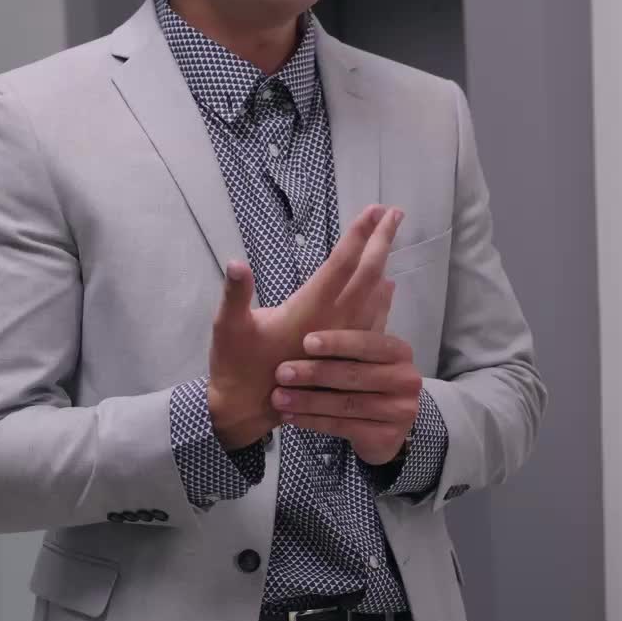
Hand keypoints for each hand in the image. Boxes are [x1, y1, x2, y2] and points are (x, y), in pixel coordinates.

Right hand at [206, 206, 402, 451]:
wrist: (248, 410)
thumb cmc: (235, 366)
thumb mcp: (227, 328)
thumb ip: (234, 295)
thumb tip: (236, 263)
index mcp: (308, 311)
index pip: (342, 264)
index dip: (359, 235)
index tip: (375, 210)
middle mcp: (333, 323)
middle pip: (367, 274)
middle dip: (381, 240)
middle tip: (394, 212)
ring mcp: (341, 340)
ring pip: (373, 297)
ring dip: (383, 265)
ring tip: (390, 238)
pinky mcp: (341, 355)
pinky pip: (371, 321)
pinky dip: (382, 298)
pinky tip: (388, 287)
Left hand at [270, 329, 421, 465]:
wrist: (384, 428)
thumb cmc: (362, 382)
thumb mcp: (359, 356)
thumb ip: (345, 334)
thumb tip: (319, 300)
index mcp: (400, 352)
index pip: (368, 343)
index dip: (337, 342)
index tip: (305, 342)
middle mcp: (407, 380)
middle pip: (355, 375)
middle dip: (314, 373)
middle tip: (281, 373)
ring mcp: (401, 411)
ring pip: (347, 404)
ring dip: (308, 401)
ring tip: (278, 398)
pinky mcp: (387, 437)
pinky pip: (344, 427)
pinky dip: (313, 421)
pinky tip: (291, 417)